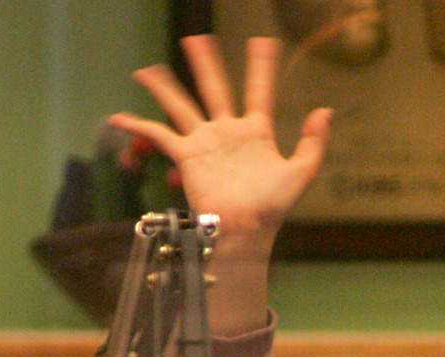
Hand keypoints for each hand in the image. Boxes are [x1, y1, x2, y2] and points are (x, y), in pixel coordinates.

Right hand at [109, 36, 329, 250]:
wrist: (245, 230)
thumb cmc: (272, 208)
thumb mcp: (300, 174)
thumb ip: (314, 143)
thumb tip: (325, 110)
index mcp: (256, 133)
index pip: (259, 92)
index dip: (261, 67)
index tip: (263, 42)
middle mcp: (227, 133)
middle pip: (215, 88)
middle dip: (206, 64)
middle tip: (197, 37)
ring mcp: (205, 143)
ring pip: (181, 106)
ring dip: (164, 86)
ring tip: (147, 69)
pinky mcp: (186, 157)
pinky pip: (159, 136)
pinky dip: (138, 127)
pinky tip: (119, 118)